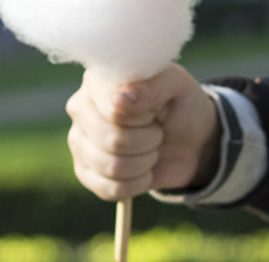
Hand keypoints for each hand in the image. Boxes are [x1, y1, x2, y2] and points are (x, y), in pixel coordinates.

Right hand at [66, 63, 220, 200]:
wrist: (190, 139)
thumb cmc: (179, 103)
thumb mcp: (175, 85)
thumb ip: (150, 86)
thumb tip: (120, 99)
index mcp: (99, 78)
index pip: (114, 109)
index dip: (143, 116)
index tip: (155, 109)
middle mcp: (81, 107)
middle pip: (112, 140)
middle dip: (148, 140)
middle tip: (156, 130)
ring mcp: (78, 141)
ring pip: (111, 167)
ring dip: (145, 162)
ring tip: (151, 147)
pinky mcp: (83, 171)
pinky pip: (110, 189)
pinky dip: (138, 183)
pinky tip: (143, 168)